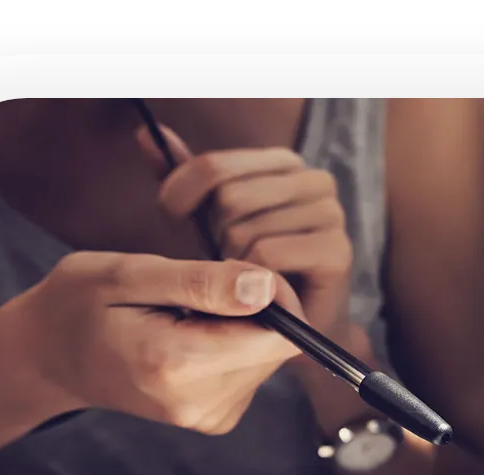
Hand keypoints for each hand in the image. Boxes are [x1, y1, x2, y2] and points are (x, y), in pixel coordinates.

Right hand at [6, 251, 303, 433]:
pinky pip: (252, 372)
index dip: (275, 296)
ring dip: (243, 327)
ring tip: (188, 313)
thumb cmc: (80, 303)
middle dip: (257, 310)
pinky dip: (233, 346)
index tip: (236, 270)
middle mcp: (199, 403)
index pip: (277, 336)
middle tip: (202, 288)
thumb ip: (201, 282)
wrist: (50, 356)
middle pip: (277, 349)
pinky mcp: (215, 419)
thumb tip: (266, 289)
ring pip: (268, 360)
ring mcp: (208, 418)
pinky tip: (191, 335)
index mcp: (176, 365)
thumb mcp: (129, 274)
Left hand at [137, 124, 352, 332]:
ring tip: (242, 280)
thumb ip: (185, 180)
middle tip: (224, 262)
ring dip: (231, 264)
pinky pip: (267, 255)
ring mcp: (331, 215)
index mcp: (285, 164)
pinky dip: (251, 279)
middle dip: (212, 237)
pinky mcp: (337, 252)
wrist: (295, 330)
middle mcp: (315, 181)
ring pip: (245, 229)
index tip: (171, 220)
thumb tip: (146, 134)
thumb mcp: (209, 220)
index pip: (214, 166)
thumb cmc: (250, 272)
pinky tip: (258, 293)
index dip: (179, 194)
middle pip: (229, 198)